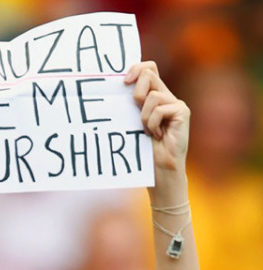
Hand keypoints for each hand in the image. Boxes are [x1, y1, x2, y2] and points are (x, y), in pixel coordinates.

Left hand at [125, 62, 189, 177]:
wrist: (160, 170)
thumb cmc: (144, 151)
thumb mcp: (133, 123)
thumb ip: (131, 106)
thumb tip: (118, 89)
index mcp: (154, 97)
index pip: (148, 68)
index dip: (136, 68)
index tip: (123, 82)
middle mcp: (166, 96)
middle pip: (149, 74)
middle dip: (136, 92)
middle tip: (135, 110)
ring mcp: (175, 103)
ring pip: (152, 95)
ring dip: (144, 116)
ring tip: (147, 132)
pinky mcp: (182, 112)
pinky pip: (159, 109)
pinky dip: (152, 124)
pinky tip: (157, 136)